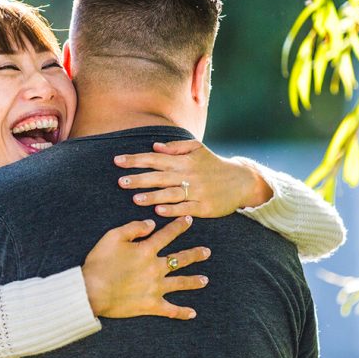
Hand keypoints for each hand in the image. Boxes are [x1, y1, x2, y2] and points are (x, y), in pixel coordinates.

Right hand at [82, 216, 209, 319]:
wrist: (92, 291)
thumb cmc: (100, 263)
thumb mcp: (113, 237)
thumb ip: (134, 228)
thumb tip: (151, 223)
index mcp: (147, 250)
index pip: (167, 235)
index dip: (179, 226)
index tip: (189, 220)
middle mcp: (156, 268)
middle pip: (180, 259)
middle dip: (195, 254)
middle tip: (207, 252)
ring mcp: (155, 288)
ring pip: (180, 283)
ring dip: (193, 281)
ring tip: (205, 280)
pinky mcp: (151, 305)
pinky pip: (170, 310)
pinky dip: (182, 312)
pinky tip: (192, 313)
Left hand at [114, 140, 272, 217]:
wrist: (241, 181)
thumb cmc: (214, 164)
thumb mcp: (198, 149)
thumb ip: (176, 147)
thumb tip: (154, 147)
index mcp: (184, 160)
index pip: (155, 158)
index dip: (136, 160)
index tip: (117, 161)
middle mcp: (189, 174)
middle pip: (160, 176)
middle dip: (139, 178)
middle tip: (119, 181)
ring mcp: (197, 191)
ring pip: (171, 193)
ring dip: (153, 196)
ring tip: (135, 198)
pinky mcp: (204, 206)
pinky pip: (186, 208)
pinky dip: (172, 209)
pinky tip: (159, 210)